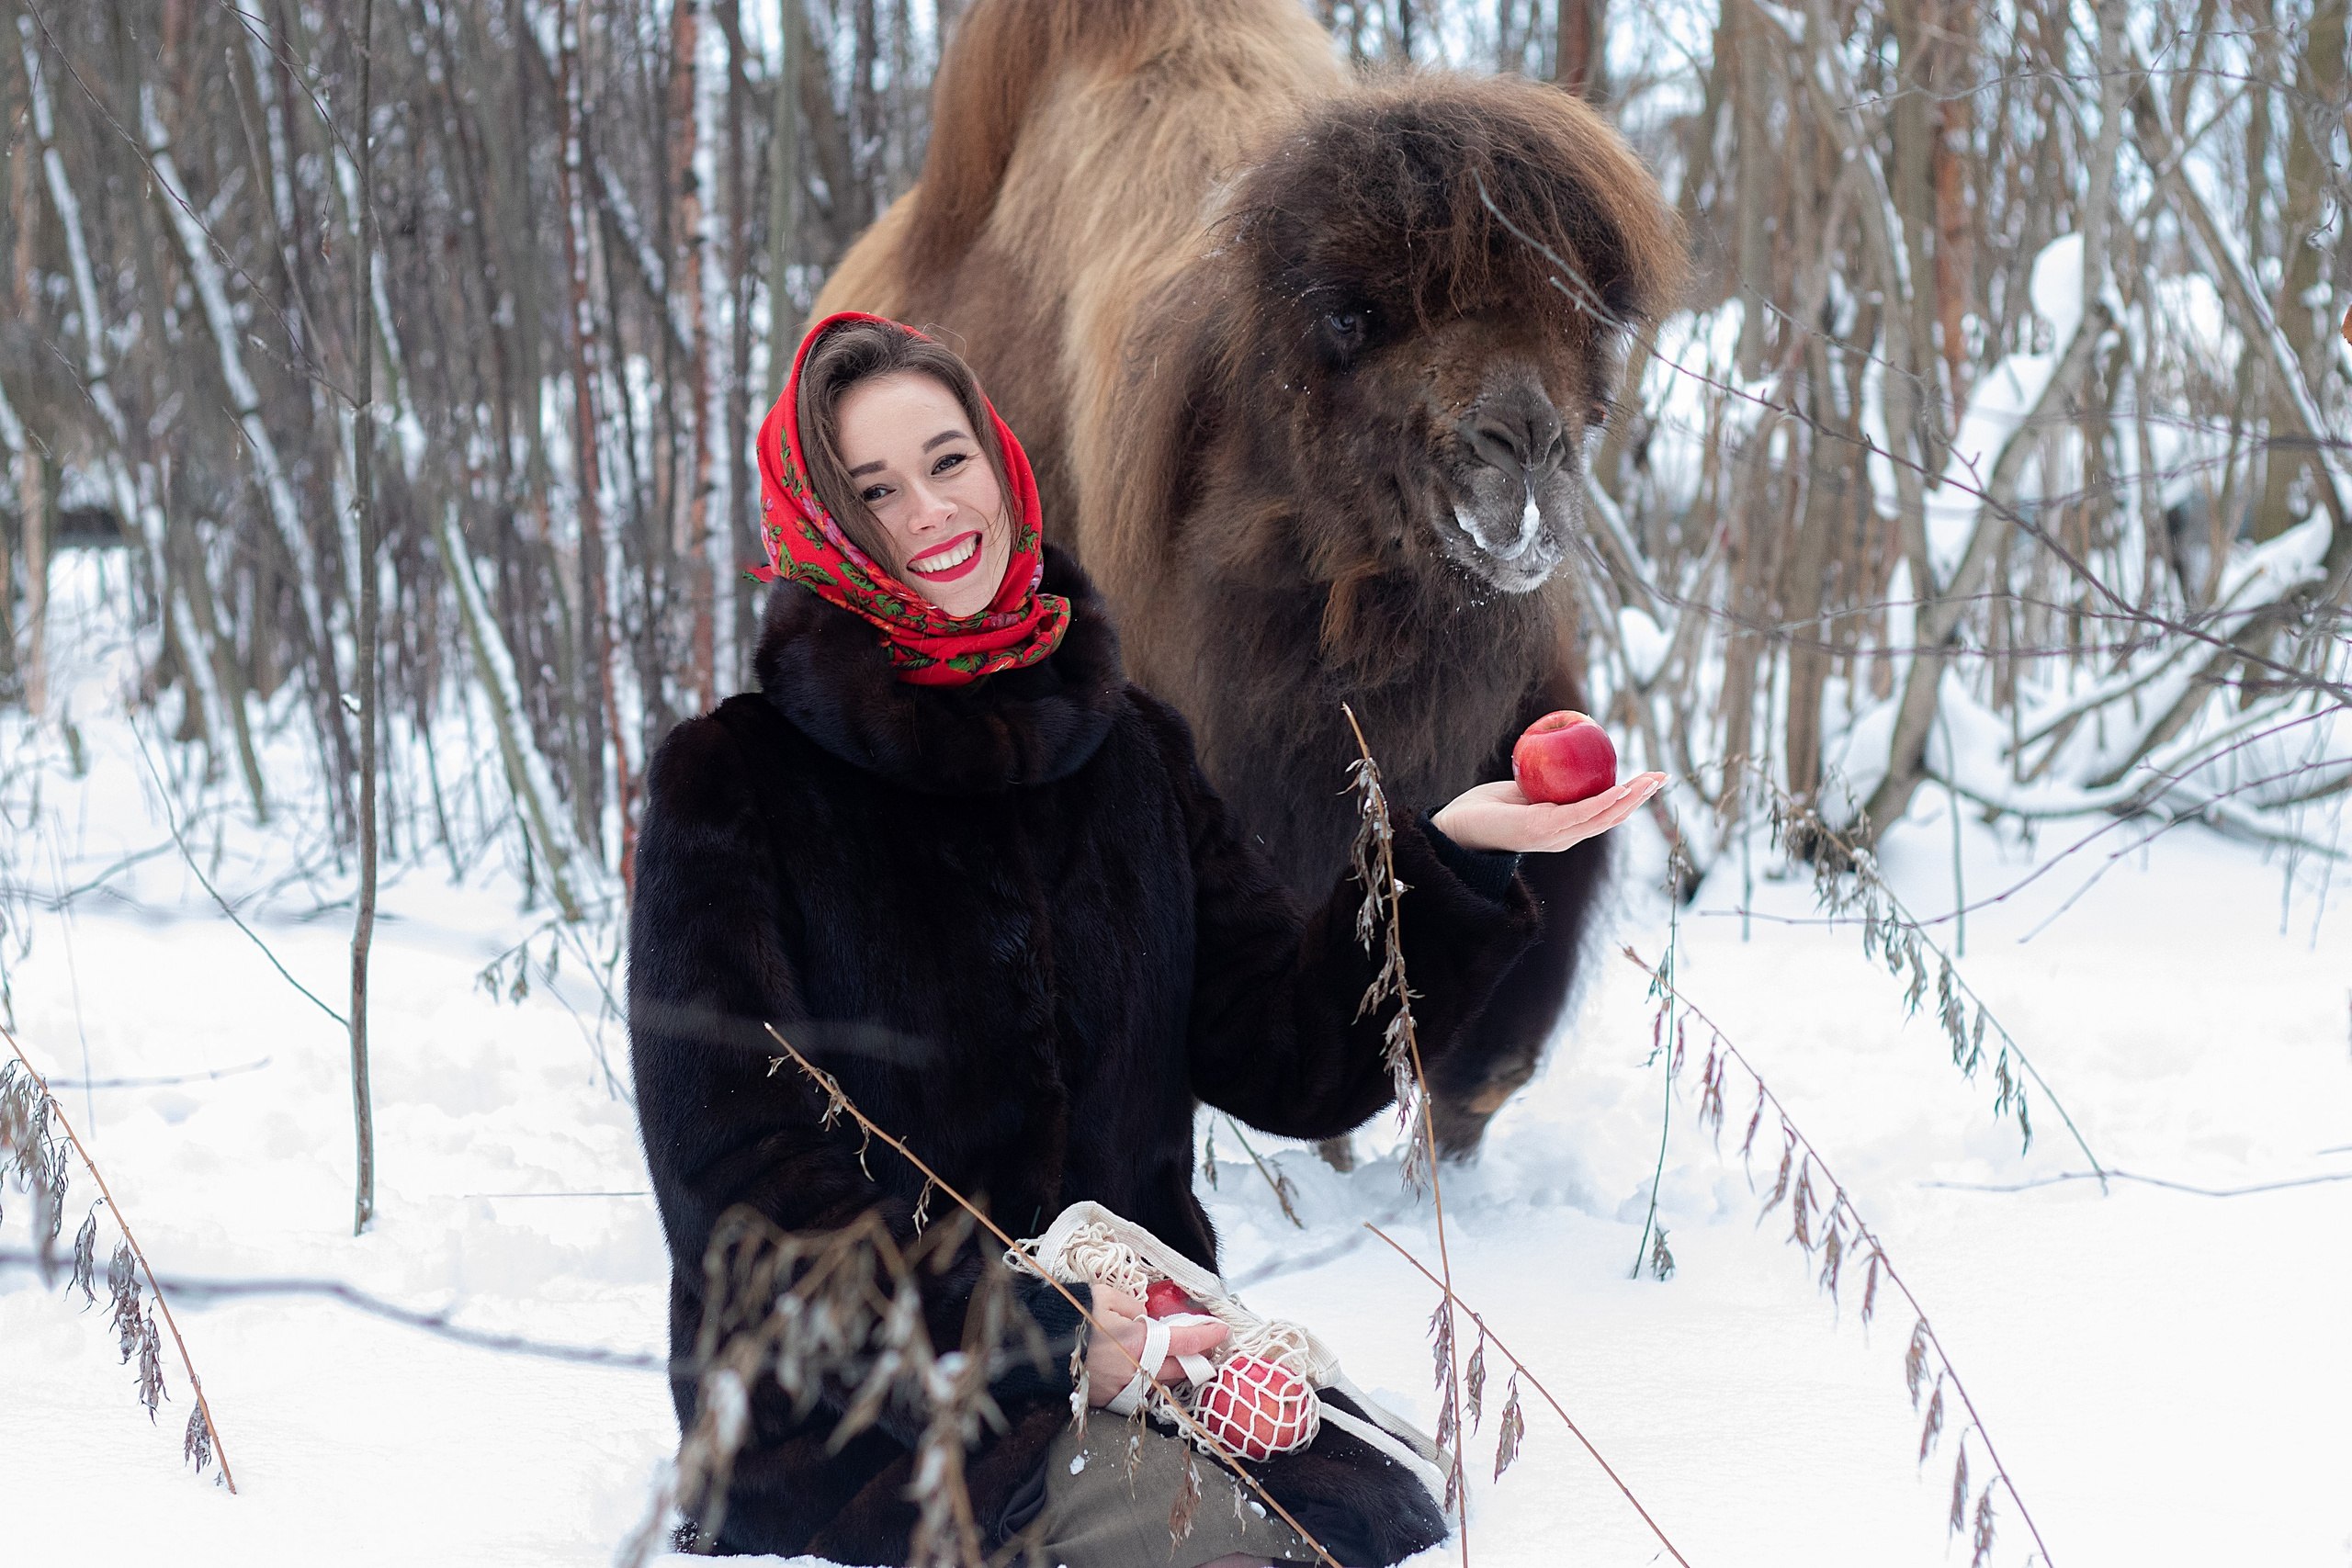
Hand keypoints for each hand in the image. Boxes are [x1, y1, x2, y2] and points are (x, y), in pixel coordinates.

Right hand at [1083, 1285, 1228, 1407]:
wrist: (1037, 1346)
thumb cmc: (1072, 1315)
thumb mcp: (1106, 1296)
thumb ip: (1134, 1306)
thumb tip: (1145, 1317)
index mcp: (1139, 1343)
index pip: (1186, 1341)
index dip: (1208, 1335)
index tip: (1222, 1330)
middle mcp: (1136, 1372)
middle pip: (1179, 1370)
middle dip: (1197, 1360)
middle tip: (1208, 1350)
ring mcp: (1122, 1390)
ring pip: (1160, 1385)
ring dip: (1172, 1374)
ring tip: (1178, 1361)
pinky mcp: (1107, 1401)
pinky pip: (1136, 1392)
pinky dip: (1146, 1382)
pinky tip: (1146, 1372)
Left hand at [1429, 772, 1666, 854]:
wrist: (1460, 825)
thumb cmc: (1492, 806)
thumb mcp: (1529, 789)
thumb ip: (1552, 781)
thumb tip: (1573, 752)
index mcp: (1566, 827)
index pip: (1606, 814)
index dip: (1632, 798)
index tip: (1652, 779)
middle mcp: (1566, 836)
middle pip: (1613, 818)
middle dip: (1641, 798)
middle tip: (1663, 776)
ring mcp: (1556, 836)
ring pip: (1603, 818)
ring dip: (1630, 799)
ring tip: (1650, 781)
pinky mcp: (1542, 830)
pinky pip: (1579, 814)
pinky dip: (1601, 803)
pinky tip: (1617, 790)